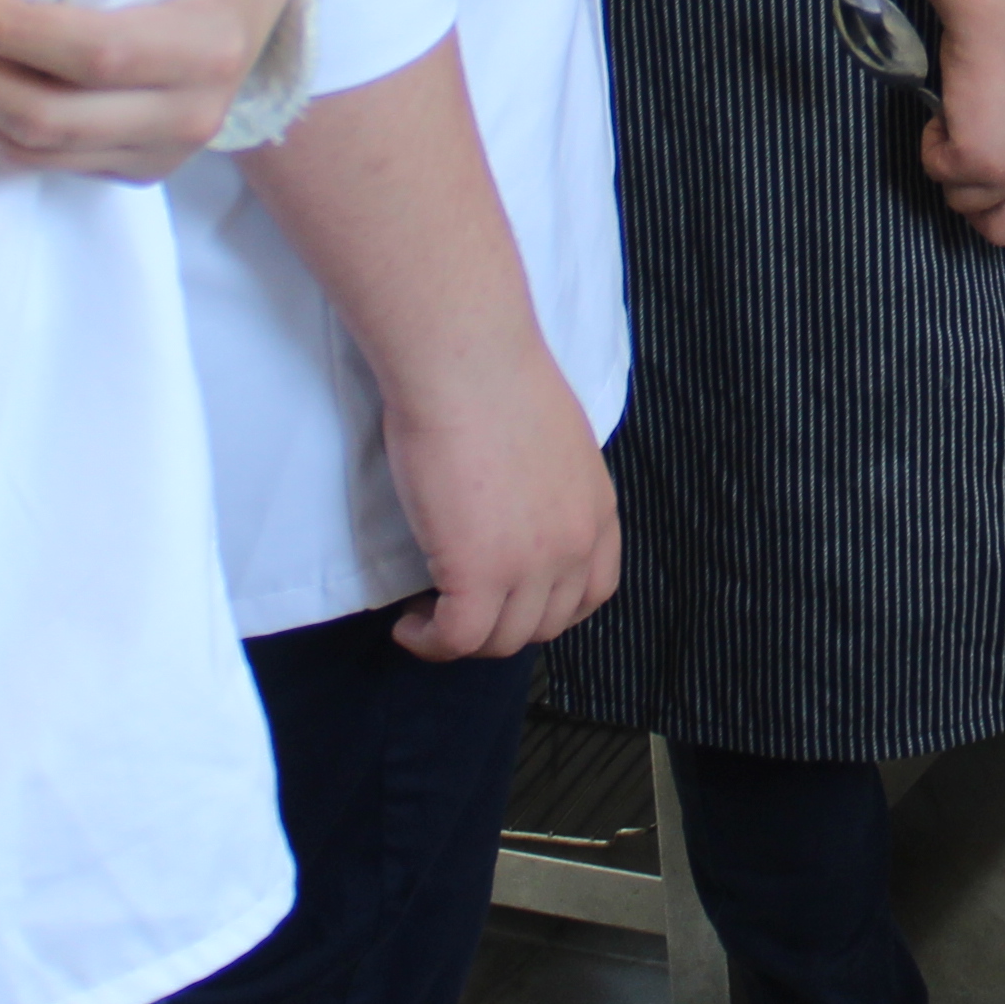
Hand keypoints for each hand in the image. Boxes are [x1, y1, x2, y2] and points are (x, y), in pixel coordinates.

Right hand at [379, 345, 624, 661]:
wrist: (466, 361)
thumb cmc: (495, 377)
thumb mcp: (552, 440)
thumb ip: (548, 486)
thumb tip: (516, 507)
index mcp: (596, 509)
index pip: (591, 591)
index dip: (547, 608)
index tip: (507, 600)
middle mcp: (575, 544)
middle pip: (544, 624)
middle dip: (500, 626)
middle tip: (456, 606)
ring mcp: (532, 564)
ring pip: (501, 640)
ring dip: (460, 639)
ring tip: (427, 616)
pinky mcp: (479, 573)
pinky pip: (457, 638)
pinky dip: (429, 642)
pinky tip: (409, 625)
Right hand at [921, 0, 1004, 252]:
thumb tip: (1002, 197)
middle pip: (1002, 233)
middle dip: (975, 209)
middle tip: (965, 170)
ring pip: (961, 202)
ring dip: (952, 166)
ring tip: (965, 118)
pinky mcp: (975, 161)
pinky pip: (936, 171)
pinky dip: (933, 142)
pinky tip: (950, 110)